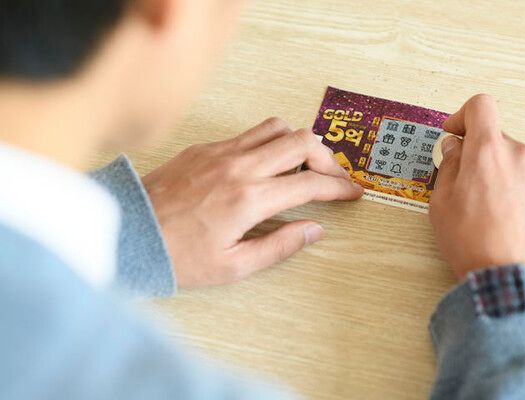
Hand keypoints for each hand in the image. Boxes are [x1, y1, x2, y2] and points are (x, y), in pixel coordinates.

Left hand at [143, 118, 362, 286]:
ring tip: (303, 166)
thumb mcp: (233, 266)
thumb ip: (279, 246)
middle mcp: (240, 167)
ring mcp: (221, 151)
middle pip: (302, 141)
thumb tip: (314, 229)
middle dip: (328, 158)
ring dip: (298, 143)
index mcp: (250, 199)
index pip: (310, 183)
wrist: (130, 234)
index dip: (339, 187)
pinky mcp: (205, 147)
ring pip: (276, 127)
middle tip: (332, 178)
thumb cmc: (179, 256)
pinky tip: (266, 164)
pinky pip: (249, 132)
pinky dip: (269, 142)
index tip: (353, 193)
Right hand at [429, 94, 524, 278]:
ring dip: (505, 176)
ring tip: (493, 210)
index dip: (464, 116)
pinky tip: (512, 219)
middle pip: (498, 140)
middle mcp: (520, 156)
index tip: (456, 133)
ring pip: (519, 162)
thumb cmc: (472, 243)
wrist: (509, 279)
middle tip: (468, 187)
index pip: (480, 107)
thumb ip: (447, 166)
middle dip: (481, 157)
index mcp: (487, 152)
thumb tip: (454, 149)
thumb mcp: (440, 203)